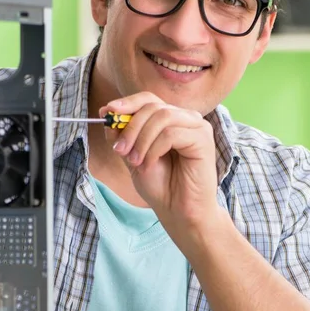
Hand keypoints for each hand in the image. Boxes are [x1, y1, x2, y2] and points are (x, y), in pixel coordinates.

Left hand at [99, 92, 221, 251]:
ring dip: (141, 140)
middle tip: (119, 150)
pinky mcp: (203, 139)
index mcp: (171, 118)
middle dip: (130, 127)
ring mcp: (197, 127)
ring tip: (134, 162)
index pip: (148, 99)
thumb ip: (121, 133)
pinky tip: (150, 165)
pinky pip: (171, 134)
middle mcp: (186, 118)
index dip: (127, 103)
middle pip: (153, 106)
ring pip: (162, 117)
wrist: (178, 211)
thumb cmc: (160, 185)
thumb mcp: (132, 154)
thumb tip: (106, 110)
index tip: (107, 112)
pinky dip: (154, 150)